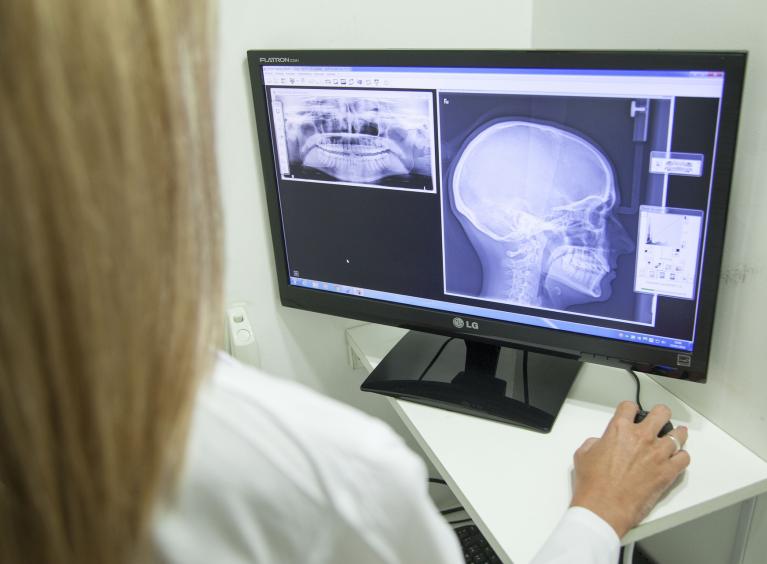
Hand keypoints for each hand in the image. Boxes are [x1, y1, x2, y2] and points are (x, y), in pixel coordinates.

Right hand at [570, 401, 689, 537]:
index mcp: (619, 429)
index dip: (630, 408)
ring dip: (676, 434)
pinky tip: (676, 459)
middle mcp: (641, 437)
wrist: (604, 506)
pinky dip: (681, 457)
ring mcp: (658, 454)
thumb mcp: (583, 455)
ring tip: (675, 436)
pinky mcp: (668, 472)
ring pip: (679, 435)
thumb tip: (600, 444)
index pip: (629, 406)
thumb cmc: (594, 484)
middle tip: (659, 418)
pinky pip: (684, 458)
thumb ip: (594, 443)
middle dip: (661, 414)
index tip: (631, 412)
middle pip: (661, 413)